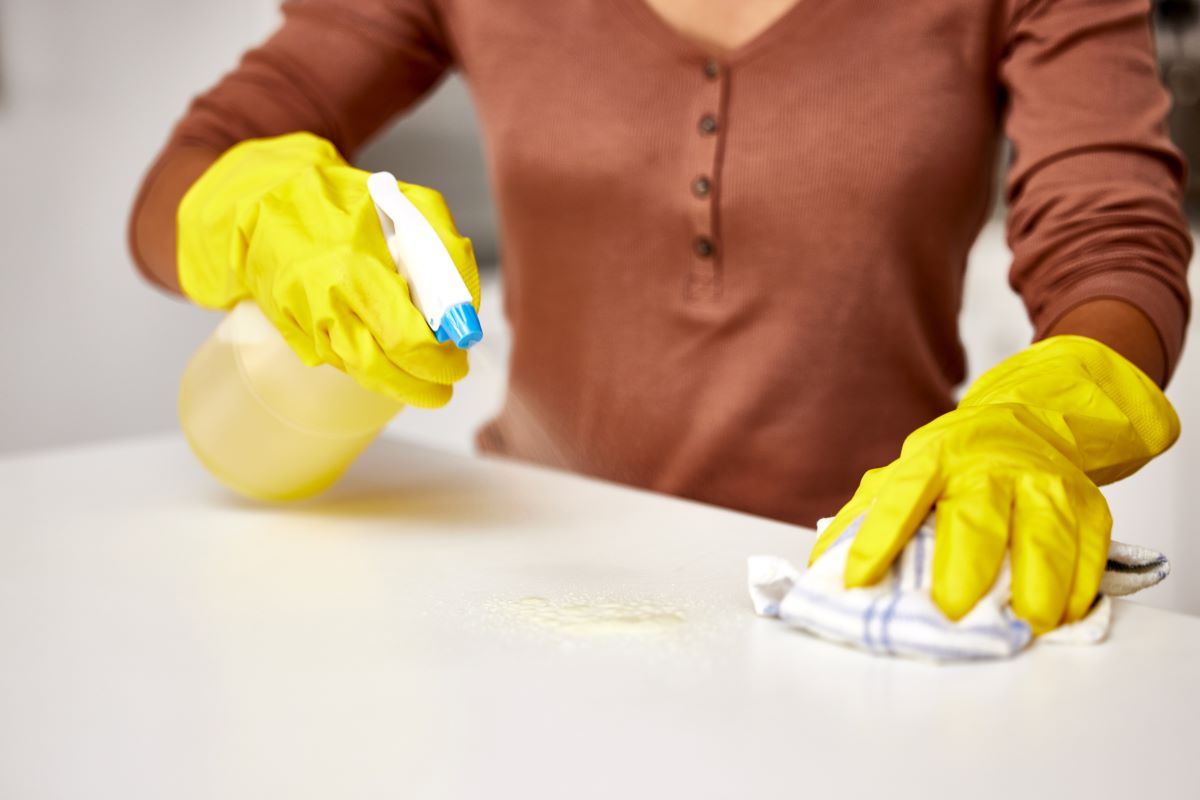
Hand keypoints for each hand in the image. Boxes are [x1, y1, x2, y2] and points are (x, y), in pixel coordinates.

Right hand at [176, 132, 479, 406]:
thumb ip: (444, 249)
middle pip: (384, 367)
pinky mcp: (295, 334)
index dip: (438, 358)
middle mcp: (324, 302)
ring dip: (403, 386)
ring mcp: (305, 323)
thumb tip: (467, 306)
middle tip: (450, 377)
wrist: (265, 203)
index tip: (460, 355)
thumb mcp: (406, 206)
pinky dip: (373, 369)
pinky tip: (392, 360)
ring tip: (431, 382)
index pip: (406, 338)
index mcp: (354, 268)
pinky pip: (342, 365)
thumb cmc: (343, 201)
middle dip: (426, 382)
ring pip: (362, 374)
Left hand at [808, 335, 1179, 633]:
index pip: (901, 497)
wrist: (1034, 419)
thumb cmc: (958, 463)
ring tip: (1022, 626)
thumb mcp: (906, 473)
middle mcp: (989, 469)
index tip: (857, 581)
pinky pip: (1087, 551)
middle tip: (952, 612)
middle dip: (965, 568)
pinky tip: (1060, 615)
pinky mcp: (1088, 505)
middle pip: (976, 519)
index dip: (876, 539)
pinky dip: (1076, 589)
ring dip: (1035, 586)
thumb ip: (866, 516)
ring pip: (1042, 537)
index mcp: (934, 459)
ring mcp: (1043, 484)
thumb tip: (821, 569)